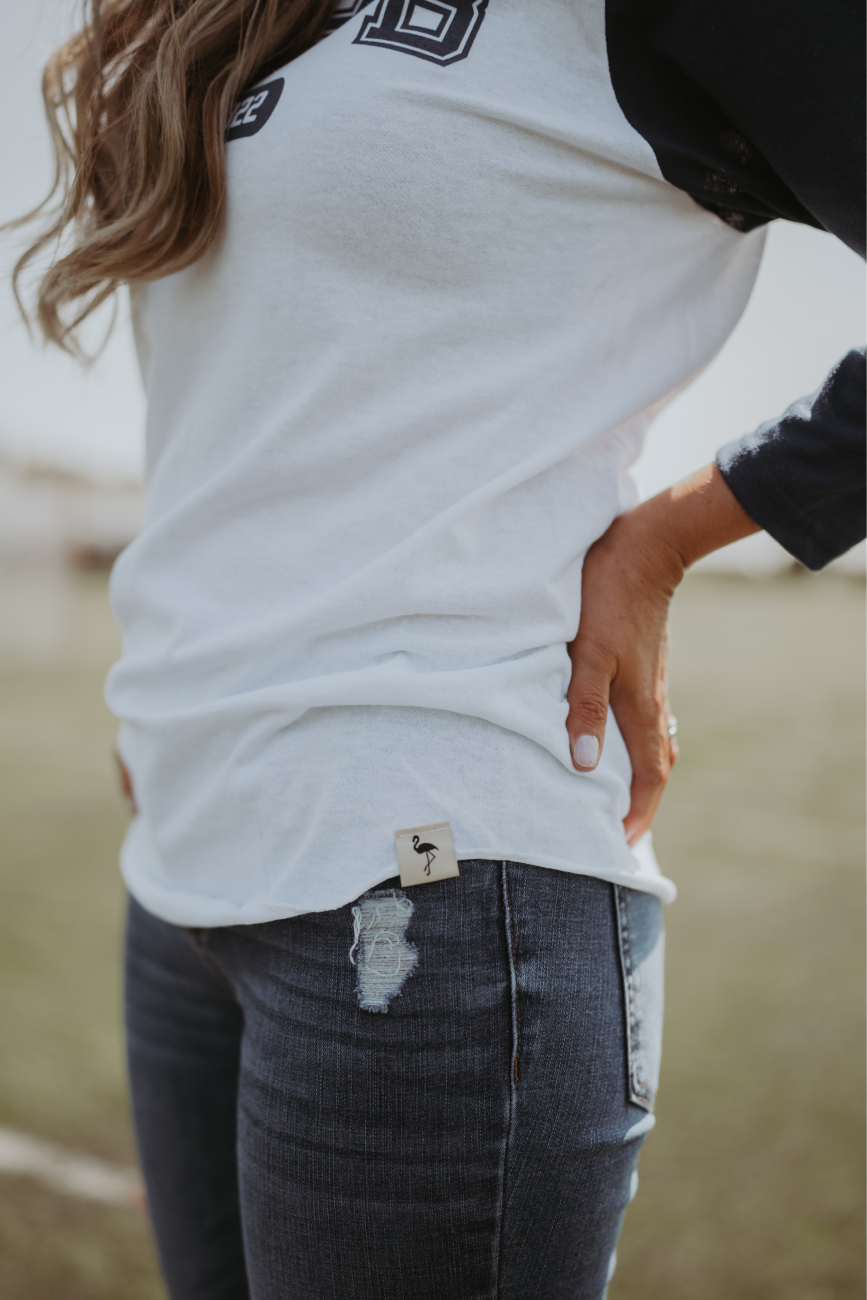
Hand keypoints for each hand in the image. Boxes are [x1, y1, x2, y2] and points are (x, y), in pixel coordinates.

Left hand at [566, 463, 758, 843]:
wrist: (646, 545)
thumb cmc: (610, 596)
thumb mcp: (589, 653)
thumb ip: (584, 707)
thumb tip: (582, 765)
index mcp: (642, 706)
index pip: (648, 777)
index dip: (636, 813)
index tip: (620, 843)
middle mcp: (652, 700)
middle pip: (654, 766)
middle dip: (639, 802)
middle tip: (617, 830)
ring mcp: (651, 681)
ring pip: (649, 740)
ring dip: (636, 772)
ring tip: (612, 793)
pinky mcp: (643, 662)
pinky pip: (642, 716)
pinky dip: (630, 740)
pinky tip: (610, 736)